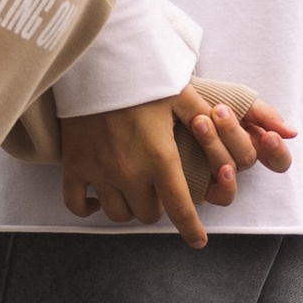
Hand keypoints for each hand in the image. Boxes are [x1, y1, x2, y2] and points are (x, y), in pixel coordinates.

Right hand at [60, 92, 243, 245]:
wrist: (95, 62)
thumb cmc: (142, 77)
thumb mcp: (182, 95)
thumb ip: (206, 120)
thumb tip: (228, 137)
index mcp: (160, 158)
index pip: (180, 208)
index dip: (191, 229)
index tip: (198, 240)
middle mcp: (129, 172)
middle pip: (148, 214)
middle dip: (159, 208)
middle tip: (161, 192)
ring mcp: (99, 171)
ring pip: (118, 214)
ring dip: (129, 208)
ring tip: (134, 191)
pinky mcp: (74, 165)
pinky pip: (77, 204)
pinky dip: (88, 207)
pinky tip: (97, 199)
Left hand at [173, 81, 295, 210]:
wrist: (164, 93)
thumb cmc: (202, 95)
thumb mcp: (235, 98)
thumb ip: (264, 114)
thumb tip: (291, 133)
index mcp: (251, 139)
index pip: (277, 158)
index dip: (277, 151)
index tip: (269, 135)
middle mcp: (237, 159)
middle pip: (249, 158)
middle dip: (234, 133)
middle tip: (218, 111)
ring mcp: (219, 173)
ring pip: (233, 171)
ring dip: (219, 147)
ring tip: (200, 122)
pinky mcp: (202, 184)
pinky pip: (222, 196)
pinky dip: (225, 183)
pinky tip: (219, 169)